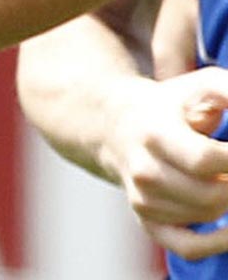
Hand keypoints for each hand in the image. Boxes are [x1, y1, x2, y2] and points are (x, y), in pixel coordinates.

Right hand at [103, 67, 227, 257]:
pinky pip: (188, 246)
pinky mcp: (147, 220)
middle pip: (211, 195)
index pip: (206, 160)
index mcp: (154, 132)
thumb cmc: (170, 103)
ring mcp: (143, 198)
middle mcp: (143, 169)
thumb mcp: (201, 85)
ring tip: (226, 178)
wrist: (115, 125)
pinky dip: (217, 244)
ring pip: (205, 215)